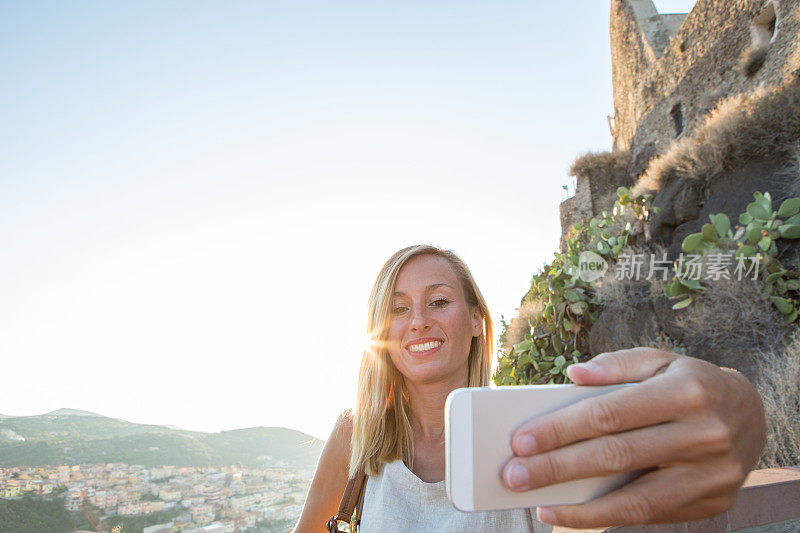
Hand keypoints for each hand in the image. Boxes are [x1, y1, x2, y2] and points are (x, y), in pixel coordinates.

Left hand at [500, 348, 765, 527]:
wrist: (752, 413)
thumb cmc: (690, 382)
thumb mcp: (659, 359)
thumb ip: (616, 365)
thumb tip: (573, 375)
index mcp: (686, 391)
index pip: (610, 414)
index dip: (562, 429)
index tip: (521, 441)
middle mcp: (703, 434)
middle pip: (616, 457)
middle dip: (558, 468)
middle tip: (514, 475)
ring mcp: (711, 474)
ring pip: (636, 500)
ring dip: (581, 509)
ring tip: (540, 506)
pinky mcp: (712, 502)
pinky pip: (652, 516)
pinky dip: (609, 519)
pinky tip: (575, 515)